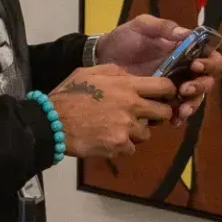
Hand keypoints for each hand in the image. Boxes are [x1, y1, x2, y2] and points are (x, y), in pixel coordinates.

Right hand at [48, 65, 174, 160]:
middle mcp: (131, 106)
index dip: (169, 92)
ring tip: (118, 129)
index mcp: (126, 85)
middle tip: (144, 116)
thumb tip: (131, 76)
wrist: (52, 121)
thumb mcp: (91, 72)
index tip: (164, 96)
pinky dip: (122, 147)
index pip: (164, 87)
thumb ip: (115, 72)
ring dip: (136, 132)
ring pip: (146, 133)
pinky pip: (131, 149)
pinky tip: (108, 140)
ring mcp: (126, 127)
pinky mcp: (118, 145)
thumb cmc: (69, 94)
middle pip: (163, 112)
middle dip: (157, 115)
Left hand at [95, 15, 221, 117]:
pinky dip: (179, 117)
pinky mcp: (162, 101)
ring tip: (181, 109)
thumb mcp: (141, 26)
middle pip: (207, 80)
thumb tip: (187, 34)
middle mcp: (185, 69)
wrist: (101, 58)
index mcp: (185, 50)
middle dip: (201, 86)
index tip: (195, 65)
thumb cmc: (124, 38)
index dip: (209, 62)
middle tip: (186, 89)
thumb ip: (163, 27)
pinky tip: (173, 120)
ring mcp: (175, 87)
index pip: (210, 56)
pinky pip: (177, 111)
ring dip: (192, 104)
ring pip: (195, 99)